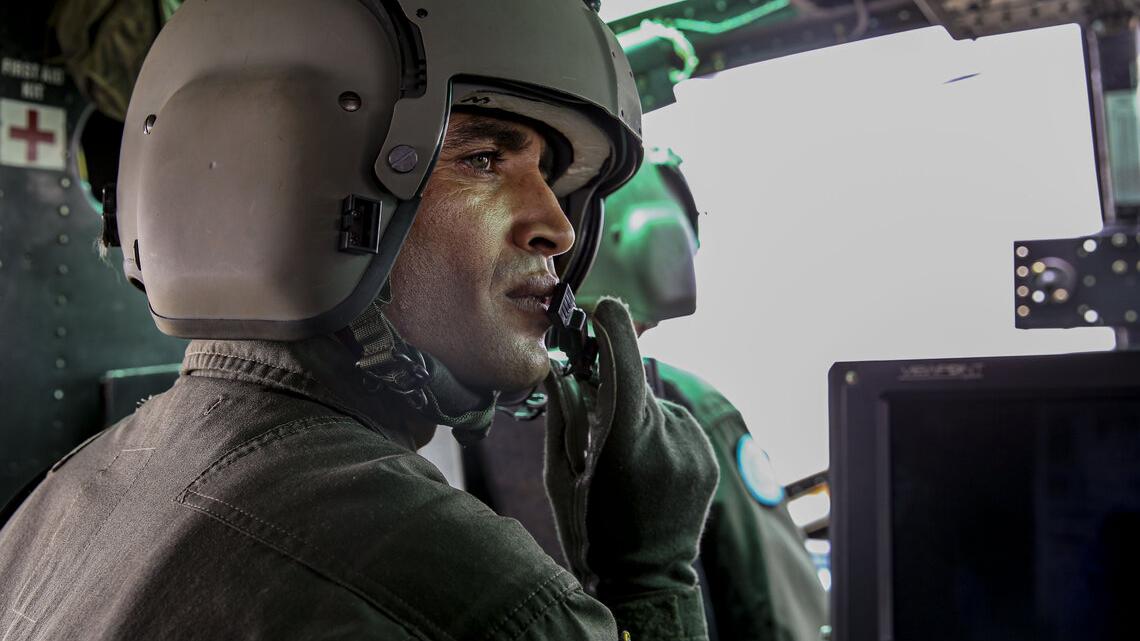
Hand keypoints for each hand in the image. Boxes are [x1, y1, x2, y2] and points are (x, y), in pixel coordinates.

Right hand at [544, 297, 717, 637]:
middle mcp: (667, 436)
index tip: (600, 307)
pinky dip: (660, 436)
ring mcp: (694, 447)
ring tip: (627, 464)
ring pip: (656, 407)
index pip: (623, 359)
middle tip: (597, 427)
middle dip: (613, 390)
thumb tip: (559, 367)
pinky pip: (678, 427)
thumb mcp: (560, 474)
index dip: (610, 325)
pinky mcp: (709, 457)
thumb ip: (562, 413)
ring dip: (638, 419)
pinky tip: (649, 471)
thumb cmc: (591, 529)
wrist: (645, 580)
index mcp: (624, 439)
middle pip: (635, 384)